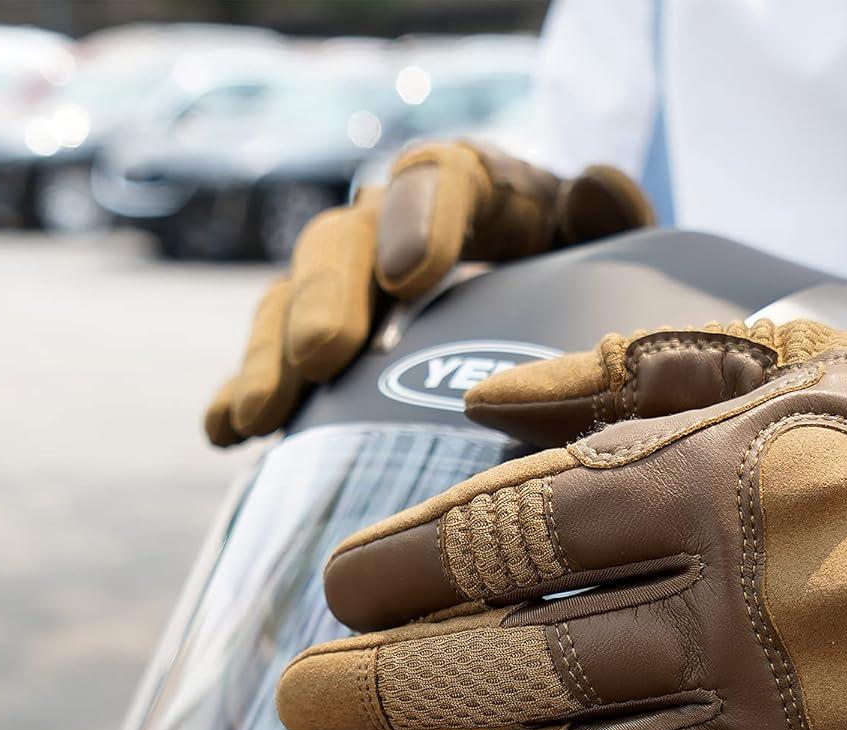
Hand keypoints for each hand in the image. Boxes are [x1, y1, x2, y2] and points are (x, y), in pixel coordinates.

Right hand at [204, 142, 650, 445]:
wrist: (566, 323)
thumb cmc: (596, 293)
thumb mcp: (621, 255)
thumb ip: (611, 225)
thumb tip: (592, 185)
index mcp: (480, 190)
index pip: (444, 178)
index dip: (421, 220)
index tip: (411, 279)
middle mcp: (399, 227)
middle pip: (347, 241)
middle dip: (328, 297)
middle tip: (323, 355)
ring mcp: (352, 287)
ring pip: (292, 302)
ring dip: (272, 357)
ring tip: (259, 416)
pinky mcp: (321, 347)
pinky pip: (275, 362)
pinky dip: (245, 394)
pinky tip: (225, 435)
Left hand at [276, 319, 846, 729]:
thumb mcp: (794, 363)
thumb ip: (642, 372)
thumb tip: (490, 402)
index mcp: (732, 487)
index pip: (525, 537)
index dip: (411, 569)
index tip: (345, 593)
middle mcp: (753, 614)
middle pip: (528, 668)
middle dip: (390, 694)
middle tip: (306, 707)